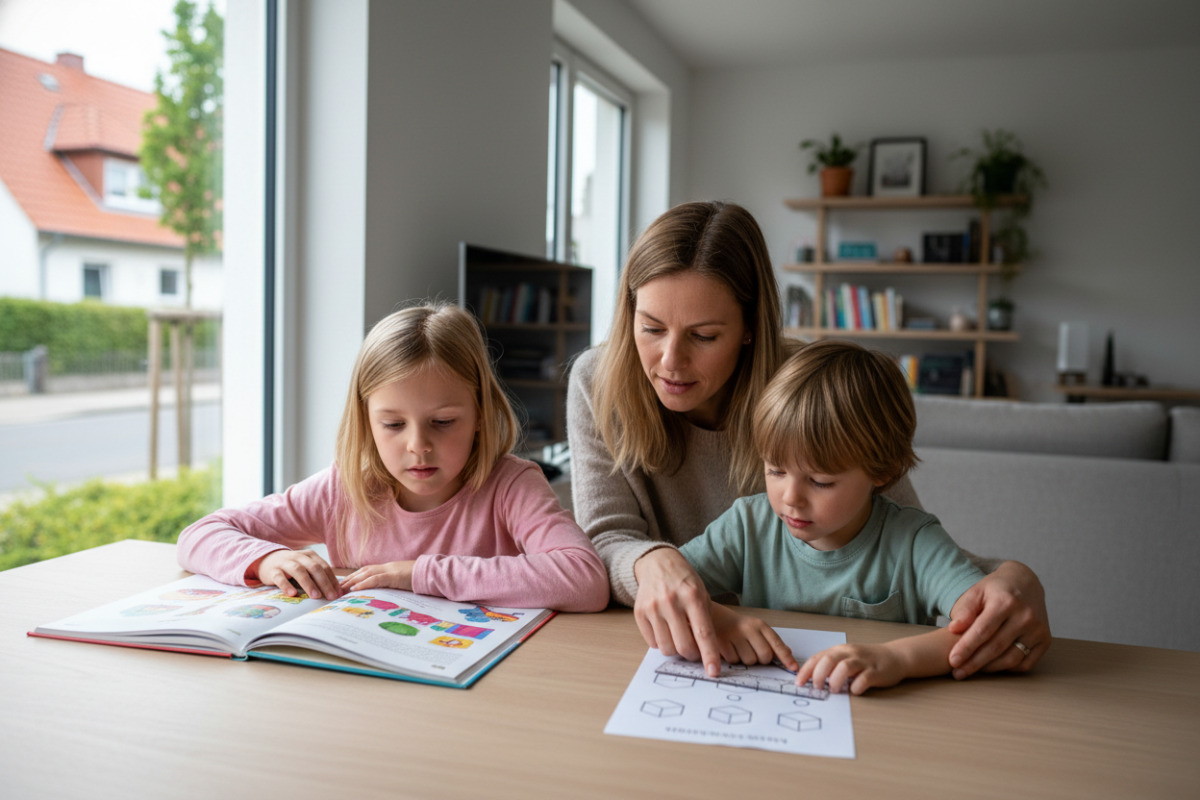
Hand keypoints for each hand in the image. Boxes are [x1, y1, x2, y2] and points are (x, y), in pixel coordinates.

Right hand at [254, 549, 340, 599]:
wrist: (267, 560)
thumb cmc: (292, 567)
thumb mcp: (306, 567)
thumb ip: (318, 576)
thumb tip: (336, 591)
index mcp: (310, 555)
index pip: (324, 567)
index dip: (332, 580)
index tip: (338, 593)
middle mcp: (299, 557)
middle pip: (314, 568)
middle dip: (324, 583)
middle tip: (331, 596)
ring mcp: (285, 563)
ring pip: (299, 571)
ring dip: (309, 584)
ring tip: (316, 596)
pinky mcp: (273, 571)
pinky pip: (280, 577)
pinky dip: (286, 585)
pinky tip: (292, 594)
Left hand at [341, 561, 416, 591]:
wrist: (432, 573)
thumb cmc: (420, 579)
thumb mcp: (404, 582)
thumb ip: (394, 585)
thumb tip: (386, 594)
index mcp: (388, 569)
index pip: (368, 571)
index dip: (355, 576)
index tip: (345, 583)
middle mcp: (386, 568)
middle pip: (363, 571)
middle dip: (349, 578)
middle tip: (338, 586)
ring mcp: (390, 571)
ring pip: (366, 574)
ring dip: (352, 580)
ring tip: (342, 588)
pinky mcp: (394, 576)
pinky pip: (376, 579)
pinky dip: (364, 583)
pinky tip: (355, 588)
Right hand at [632, 548, 723, 676]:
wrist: (658, 563)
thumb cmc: (685, 582)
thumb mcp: (702, 594)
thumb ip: (705, 620)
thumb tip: (707, 654)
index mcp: (692, 596)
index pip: (703, 633)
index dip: (710, 655)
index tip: (714, 672)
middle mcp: (671, 601)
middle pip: (684, 646)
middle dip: (692, 655)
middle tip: (695, 652)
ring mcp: (653, 607)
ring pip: (667, 648)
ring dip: (676, 650)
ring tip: (680, 639)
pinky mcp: (639, 612)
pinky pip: (652, 643)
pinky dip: (662, 642)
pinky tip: (666, 630)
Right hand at [709, 604, 797, 670]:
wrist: (710, 615)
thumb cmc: (736, 626)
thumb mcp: (755, 629)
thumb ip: (771, 641)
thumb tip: (789, 654)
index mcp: (759, 625)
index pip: (777, 643)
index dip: (786, 657)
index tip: (794, 668)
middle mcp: (749, 628)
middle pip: (765, 656)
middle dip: (760, 660)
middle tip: (751, 652)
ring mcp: (735, 634)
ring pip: (749, 661)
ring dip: (745, 660)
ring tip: (737, 648)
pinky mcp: (721, 641)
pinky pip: (734, 660)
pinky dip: (732, 659)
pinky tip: (728, 649)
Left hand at [795, 643, 902, 695]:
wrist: (895, 656)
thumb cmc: (867, 660)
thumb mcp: (846, 658)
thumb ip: (831, 665)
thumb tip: (811, 680)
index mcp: (839, 650)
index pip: (817, 658)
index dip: (806, 671)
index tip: (798, 683)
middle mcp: (850, 653)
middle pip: (828, 660)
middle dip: (818, 675)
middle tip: (816, 688)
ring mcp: (863, 662)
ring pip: (844, 667)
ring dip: (835, 680)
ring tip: (833, 690)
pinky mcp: (876, 672)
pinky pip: (863, 680)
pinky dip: (855, 688)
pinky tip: (854, 691)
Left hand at [948, 560, 1050, 678]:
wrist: (1025, 582)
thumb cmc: (995, 590)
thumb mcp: (976, 592)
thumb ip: (964, 610)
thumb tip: (953, 629)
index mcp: (1006, 601)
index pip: (983, 630)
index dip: (966, 648)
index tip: (952, 661)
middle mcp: (1026, 616)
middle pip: (996, 647)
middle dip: (974, 663)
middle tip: (957, 673)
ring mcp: (1038, 629)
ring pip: (1011, 658)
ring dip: (989, 668)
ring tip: (971, 670)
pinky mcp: (1045, 640)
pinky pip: (1026, 663)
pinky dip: (1007, 668)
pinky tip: (991, 666)